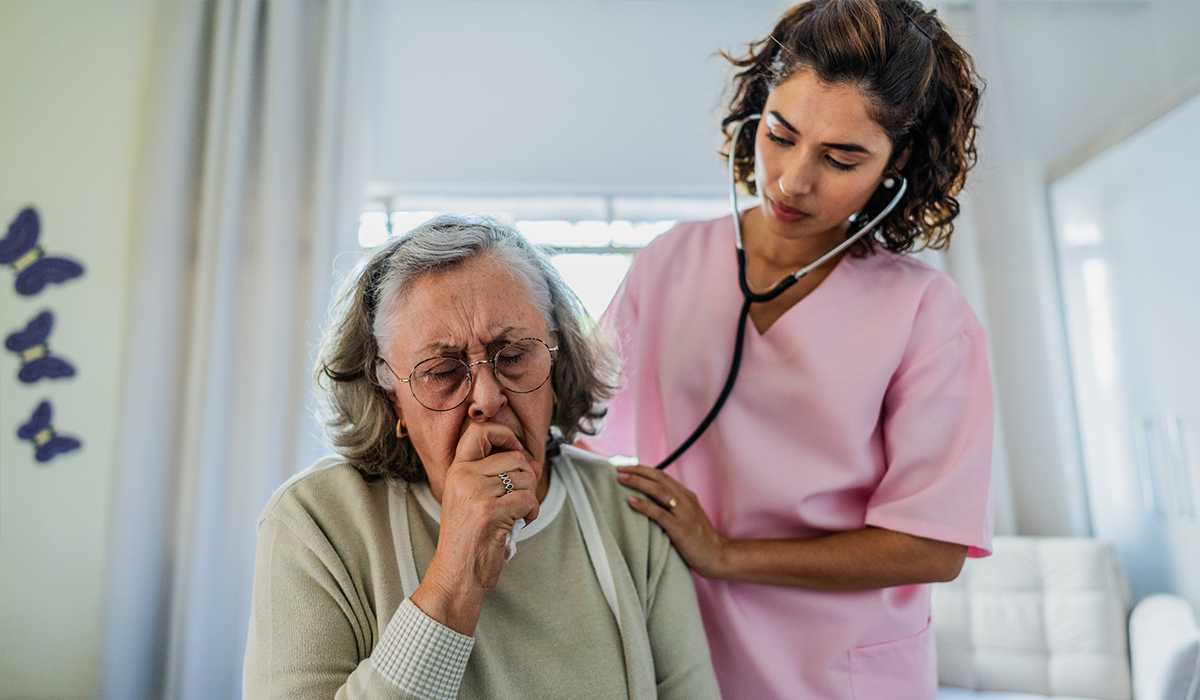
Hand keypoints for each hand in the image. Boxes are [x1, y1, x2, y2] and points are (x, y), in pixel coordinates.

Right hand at [411, 422, 540, 634]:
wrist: (456, 575)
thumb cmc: (468, 539)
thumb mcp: (475, 500)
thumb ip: (502, 476)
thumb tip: (534, 462)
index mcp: (457, 470)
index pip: (479, 431)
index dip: (504, 434)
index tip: (514, 450)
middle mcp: (464, 477)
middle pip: (515, 457)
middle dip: (527, 478)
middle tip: (518, 499)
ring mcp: (477, 493)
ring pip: (525, 478)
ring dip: (530, 498)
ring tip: (517, 514)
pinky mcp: (491, 512)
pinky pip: (528, 498)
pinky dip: (532, 512)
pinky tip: (521, 523)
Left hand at [616, 465, 729, 578]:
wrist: (717, 556)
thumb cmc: (698, 538)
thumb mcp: (686, 516)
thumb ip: (671, 506)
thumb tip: (646, 500)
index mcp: (686, 495)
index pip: (662, 475)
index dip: (643, 469)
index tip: (625, 467)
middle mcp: (685, 500)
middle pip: (659, 478)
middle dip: (637, 471)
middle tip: (618, 468)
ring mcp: (684, 514)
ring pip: (658, 491)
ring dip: (638, 483)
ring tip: (621, 479)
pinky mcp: (681, 529)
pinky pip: (660, 514)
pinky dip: (644, 506)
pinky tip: (631, 502)